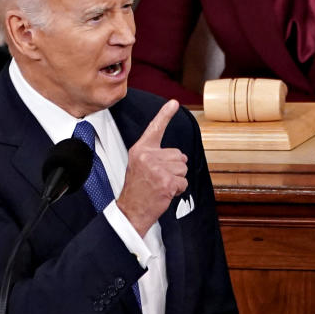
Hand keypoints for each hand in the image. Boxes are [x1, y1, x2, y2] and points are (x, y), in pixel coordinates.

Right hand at [116, 99, 187, 235]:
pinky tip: (166, 193)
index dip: (165, 114)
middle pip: (178, 155)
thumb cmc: (137, 189)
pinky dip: (178, 189)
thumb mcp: (139, 165)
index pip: (155, 128)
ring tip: (161, 185)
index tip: (174, 103)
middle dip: (174, 169)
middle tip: (158, 178)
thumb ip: (155, 155)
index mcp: (140, 150)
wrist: (130, 210)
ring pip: (183, 169)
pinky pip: (184, 182)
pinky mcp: (166, 182)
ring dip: (176, 179)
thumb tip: (180, 156)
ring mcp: (157, 169)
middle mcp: (148, 156)